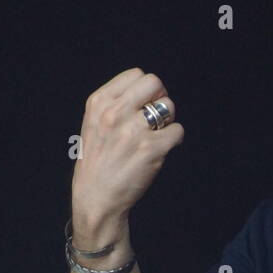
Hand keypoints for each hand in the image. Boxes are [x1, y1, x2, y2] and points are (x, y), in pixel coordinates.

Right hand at [72, 66, 183, 228]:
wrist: (96, 197)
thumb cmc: (99, 161)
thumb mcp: (94, 123)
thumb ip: (116, 103)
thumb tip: (150, 91)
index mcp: (99, 102)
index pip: (136, 74)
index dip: (146, 89)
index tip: (144, 104)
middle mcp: (115, 113)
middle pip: (154, 83)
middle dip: (159, 98)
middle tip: (156, 117)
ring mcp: (133, 131)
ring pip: (168, 106)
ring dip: (167, 120)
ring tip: (157, 135)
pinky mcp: (150, 149)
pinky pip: (178, 131)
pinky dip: (174, 139)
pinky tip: (162, 149)